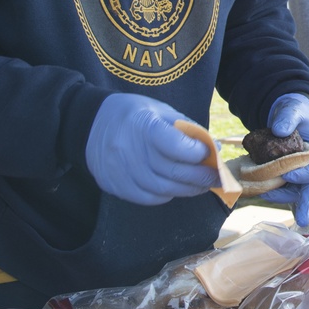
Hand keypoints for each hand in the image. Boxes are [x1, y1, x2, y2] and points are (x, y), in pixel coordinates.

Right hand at [85, 93, 218, 204]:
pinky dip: (167, 195)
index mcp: (142, 124)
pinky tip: (176, 188)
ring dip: (187, 190)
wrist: (91, 124)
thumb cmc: (134, 114)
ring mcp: (119, 170)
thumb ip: (186, 130)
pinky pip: (147, 198)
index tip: (209, 153)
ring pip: (162, 189)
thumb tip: (213, 149)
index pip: (174, 145)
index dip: (197, 153)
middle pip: (172, 172)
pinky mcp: (114, 186)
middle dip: (201, 177)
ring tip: (202, 186)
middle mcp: (128, 149)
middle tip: (217, 178)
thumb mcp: (160, 110)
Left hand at [258, 93, 308, 226]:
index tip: (287, 175)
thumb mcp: (294, 109)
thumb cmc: (296, 111)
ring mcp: (299, 172)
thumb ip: (288, 118)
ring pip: (295, 191)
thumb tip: (279, 130)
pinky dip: (273, 191)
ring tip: (265, 196)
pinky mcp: (286, 174)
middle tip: (302, 220)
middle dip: (307, 204)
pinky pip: (282, 186)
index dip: (304, 175)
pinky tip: (260, 191)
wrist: (287, 113)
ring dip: (282, 197)